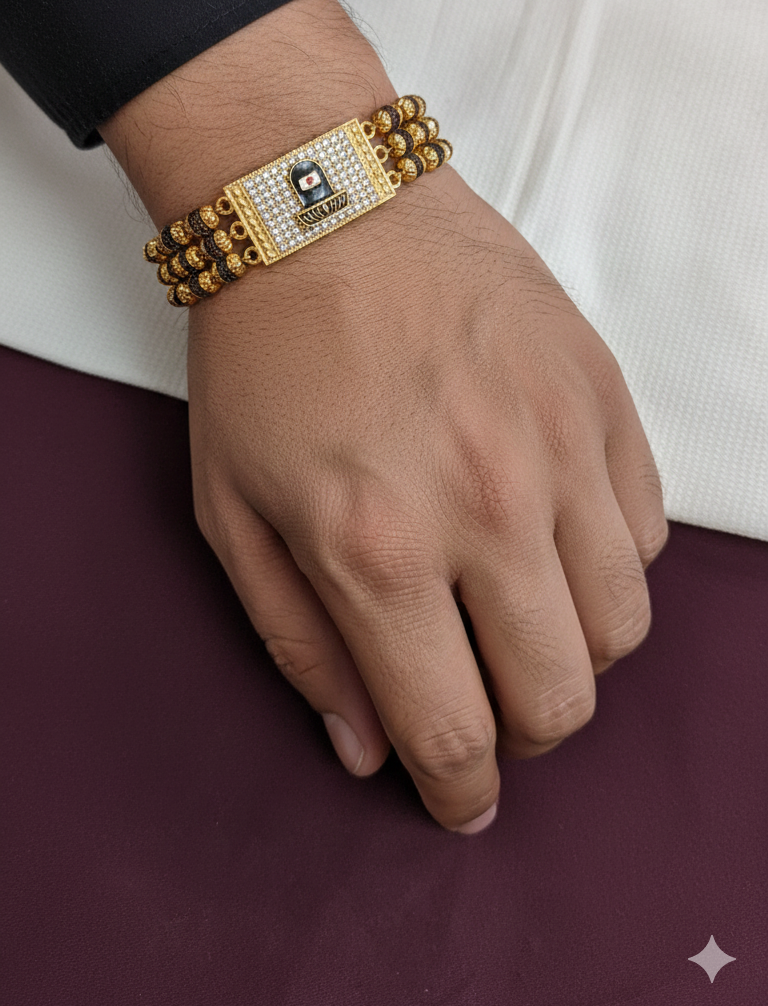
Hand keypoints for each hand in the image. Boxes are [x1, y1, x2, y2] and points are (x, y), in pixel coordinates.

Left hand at [102, 0, 667, 832]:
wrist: (323, 205)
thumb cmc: (263, 353)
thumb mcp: (231, 509)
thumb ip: (299, 643)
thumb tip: (367, 747)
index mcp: (380, 547)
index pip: (455, 730)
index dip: (459, 791)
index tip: (459, 800)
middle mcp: (488, 507)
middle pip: (560, 699)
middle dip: (519, 732)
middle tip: (483, 703)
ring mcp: (559, 446)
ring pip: (621, 625)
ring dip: (571, 650)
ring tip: (516, 614)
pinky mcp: (601, 393)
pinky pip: (646, 528)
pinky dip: (606, 559)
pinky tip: (550, 532)